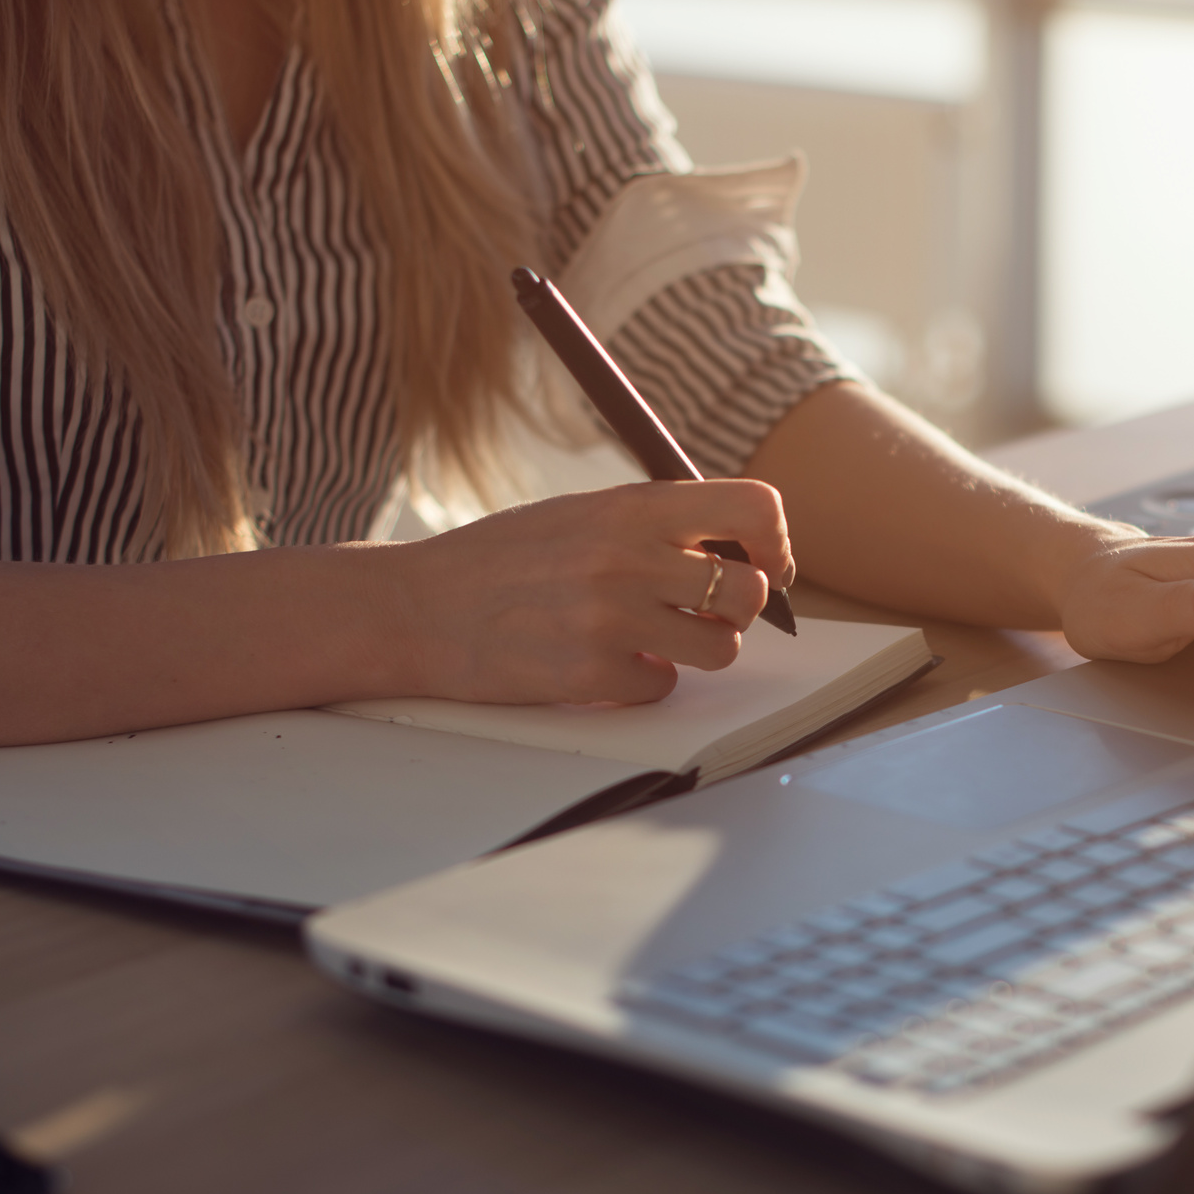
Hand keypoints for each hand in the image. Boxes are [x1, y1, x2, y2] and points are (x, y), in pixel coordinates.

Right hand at [381, 480, 791, 704]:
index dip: (775, 543)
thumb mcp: (583, 512)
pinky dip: (642, 682)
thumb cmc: (505, 559)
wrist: (418, 607)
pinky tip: (603, 662)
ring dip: (698, 651)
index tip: (764, 565)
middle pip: (750, 592)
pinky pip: (663, 687)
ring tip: (653, 638)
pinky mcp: (591, 674)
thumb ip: (656, 524)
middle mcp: (630, 556)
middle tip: (700, 613)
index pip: (754, 508)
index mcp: (634, 506)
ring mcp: (611, 617)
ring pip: (722, 648)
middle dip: (736, 611)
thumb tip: (739, 549)